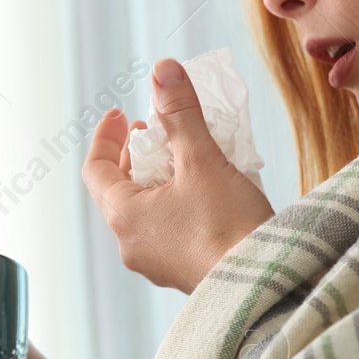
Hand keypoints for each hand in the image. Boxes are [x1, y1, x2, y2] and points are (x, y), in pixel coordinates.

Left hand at [82, 57, 274, 292]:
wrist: (262, 287)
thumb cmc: (227, 227)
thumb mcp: (202, 160)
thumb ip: (181, 113)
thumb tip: (163, 71)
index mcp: (125, 216)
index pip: (96, 169)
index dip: (105, 137)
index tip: (120, 114)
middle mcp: (132, 244)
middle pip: (120, 189)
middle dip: (135, 155)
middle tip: (155, 129)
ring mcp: (157, 262)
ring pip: (145, 210)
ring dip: (158, 178)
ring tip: (185, 156)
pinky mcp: (183, 271)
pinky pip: (167, 228)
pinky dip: (176, 201)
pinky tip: (206, 190)